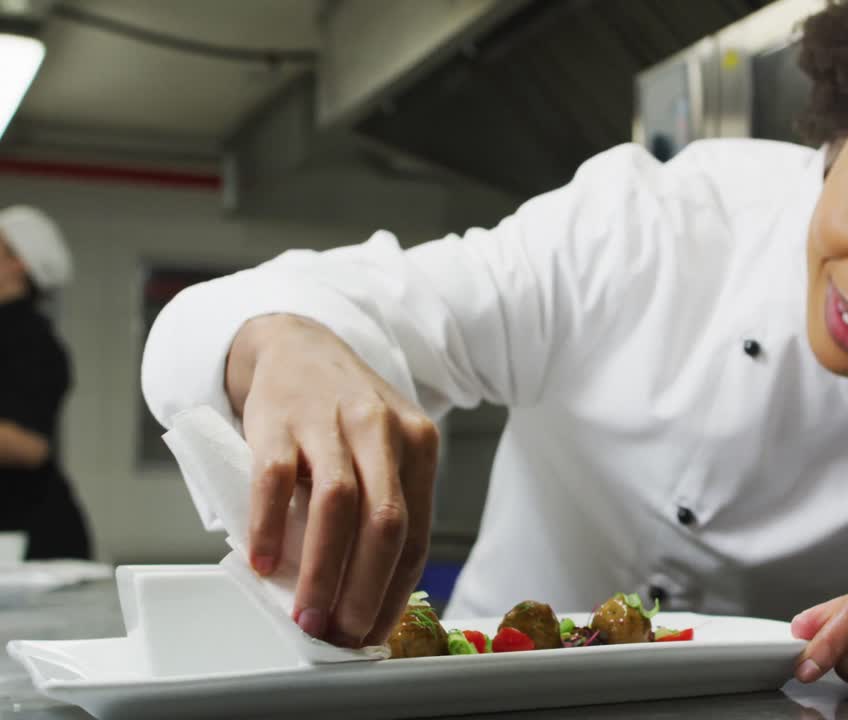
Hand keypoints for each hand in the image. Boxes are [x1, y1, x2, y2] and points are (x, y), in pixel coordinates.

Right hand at [227, 314, 437, 647]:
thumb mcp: (383, 448)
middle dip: (363, 590)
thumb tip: (364, 594)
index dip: (394, 593)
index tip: (372, 635)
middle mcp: (382, 431)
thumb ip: (382, 506)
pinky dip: (270, 528)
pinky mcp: (281, 419)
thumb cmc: (344, 414)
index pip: (416, 535)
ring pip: (338, 505)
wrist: (297, 344)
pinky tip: (263, 564)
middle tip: (340, 635)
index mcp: (419, 444)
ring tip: (306, 615)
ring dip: (323, 570)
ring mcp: (332, 422)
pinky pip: (276, 481)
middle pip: (386, 523)